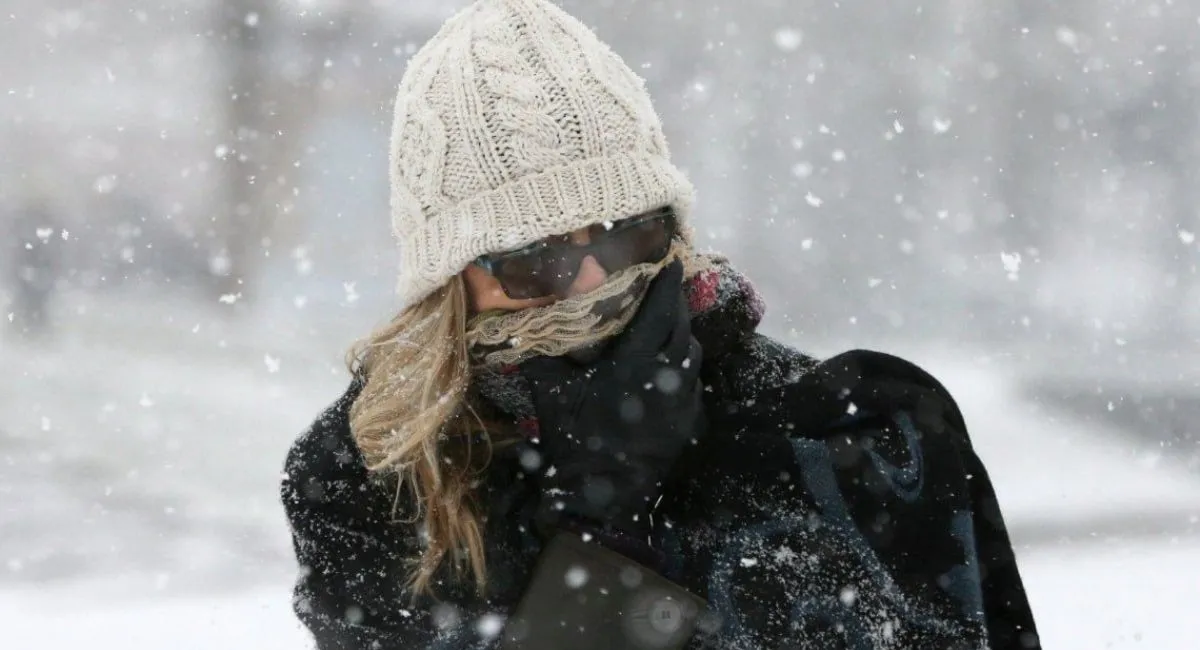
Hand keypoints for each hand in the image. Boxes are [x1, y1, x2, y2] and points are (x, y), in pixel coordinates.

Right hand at [520, 261, 705, 542]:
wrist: (602, 497)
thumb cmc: (575, 440)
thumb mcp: (551, 394)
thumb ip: (540, 357)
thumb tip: (519, 331)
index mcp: (634, 362)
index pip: (659, 311)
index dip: (667, 284)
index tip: (673, 261)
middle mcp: (667, 376)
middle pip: (683, 328)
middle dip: (676, 306)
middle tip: (665, 291)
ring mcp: (683, 402)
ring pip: (691, 356)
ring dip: (682, 337)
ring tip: (666, 328)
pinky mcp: (689, 423)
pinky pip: (692, 385)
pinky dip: (682, 370)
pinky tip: (664, 372)